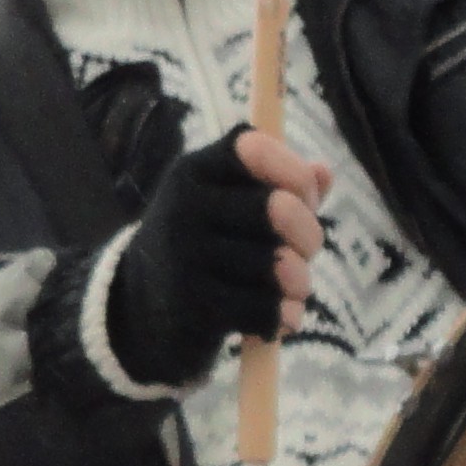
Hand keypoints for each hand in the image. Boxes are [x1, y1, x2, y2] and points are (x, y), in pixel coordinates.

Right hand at [103, 128, 328, 388]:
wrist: (141, 306)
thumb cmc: (203, 243)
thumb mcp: (228, 203)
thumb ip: (280, 184)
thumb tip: (324, 173)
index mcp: (193, 171)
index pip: (255, 148)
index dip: (294, 172)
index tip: (305, 197)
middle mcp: (183, 207)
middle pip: (278, 208)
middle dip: (310, 234)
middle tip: (308, 250)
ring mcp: (185, 258)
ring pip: (278, 265)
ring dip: (300, 282)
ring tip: (295, 286)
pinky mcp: (194, 306)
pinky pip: (265, 309)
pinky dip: (284, 317)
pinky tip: (284, 317)